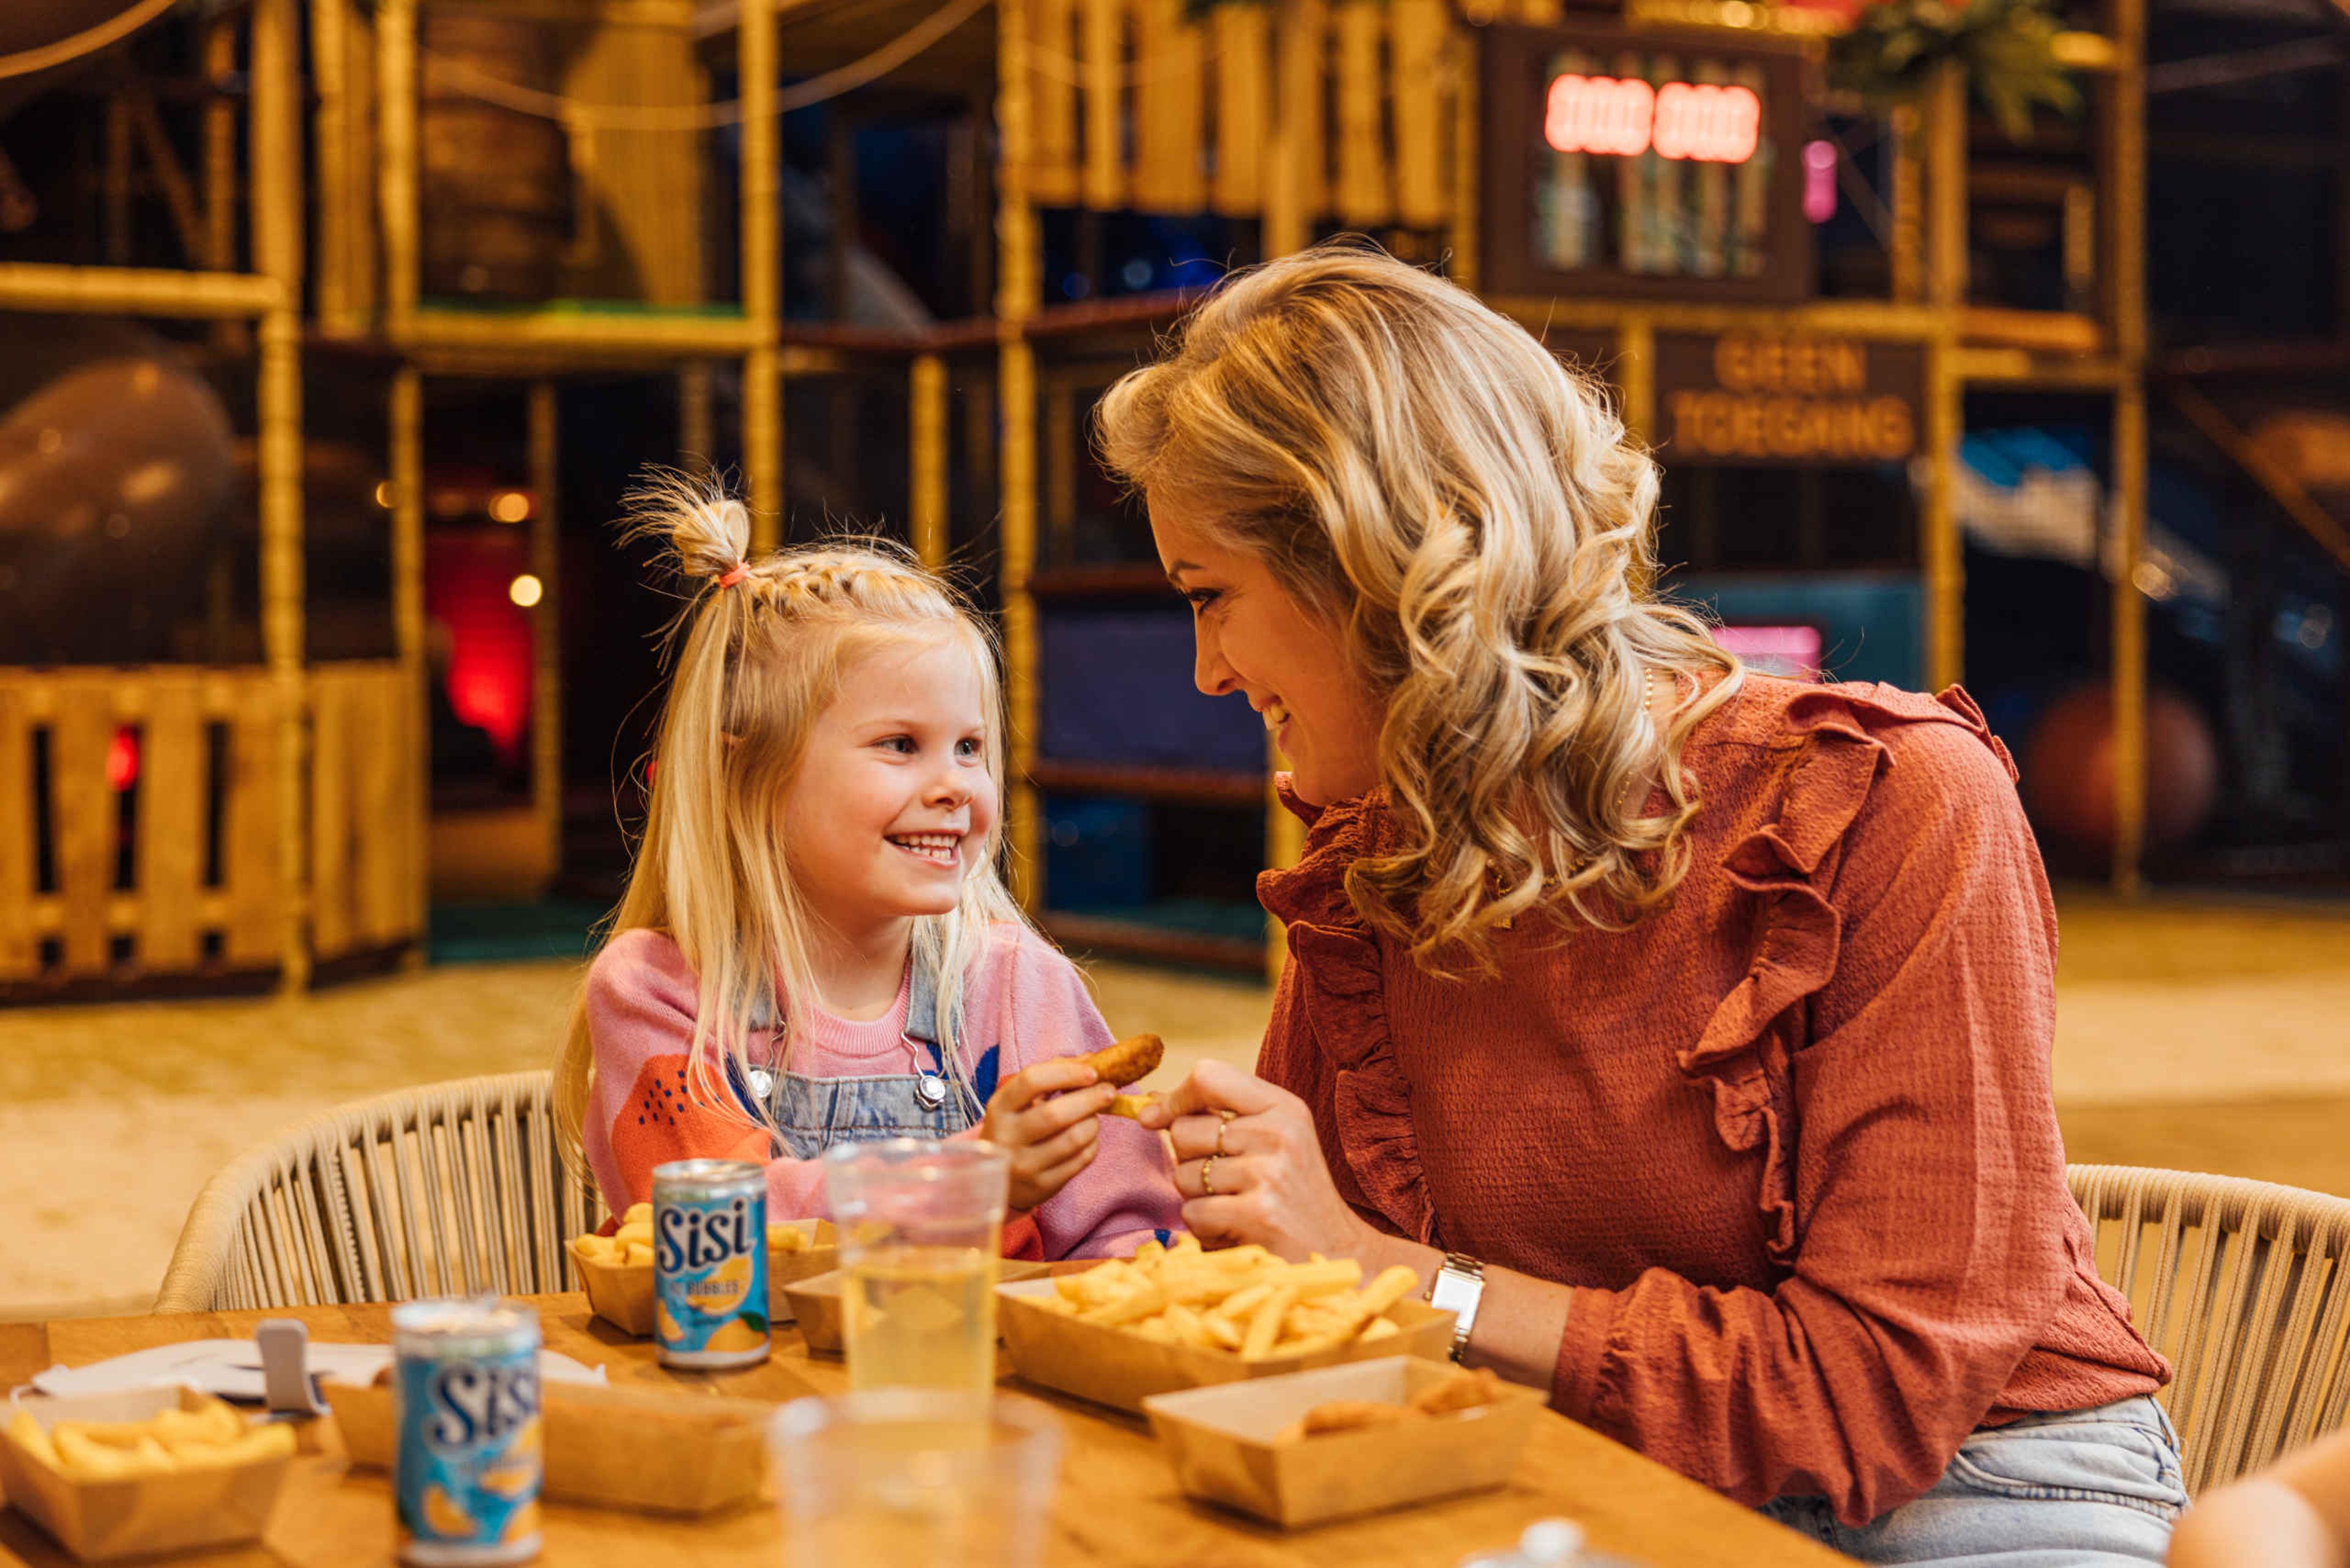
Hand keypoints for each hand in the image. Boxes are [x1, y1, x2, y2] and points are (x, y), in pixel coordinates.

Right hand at [979, 1058, 1115, 1211]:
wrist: (999, 1179)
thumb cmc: (1016, 1128)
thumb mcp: (1022, 1101)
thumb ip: (1052, 1075)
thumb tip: (1090, 1059)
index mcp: (999, 1108)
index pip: (1031, 1081)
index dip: (1065, 1072)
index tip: (1091, 1071)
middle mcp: (1007, 1137)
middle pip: (1055, 1114)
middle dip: (1089, 1099)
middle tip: (1109, 1091)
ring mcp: (1023, 1165)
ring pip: (1073, 1139)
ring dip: (1093, 1123)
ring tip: (1094, 1117)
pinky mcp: (1042, 1186)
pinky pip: (1080, 1161)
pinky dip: (1092, 1145)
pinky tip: (1089, 1138)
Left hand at [1138, 1059, 1373, 1260]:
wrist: (1337, 1253)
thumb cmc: (1294, 1195)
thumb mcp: (1272, 1140)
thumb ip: (1218, 1117)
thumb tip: (1151, 1102)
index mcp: (1283, 1107)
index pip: (1209, 1076)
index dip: (1173, 1098)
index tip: (1155, 1118)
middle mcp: (1278, 1133)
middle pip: (1184, 1131)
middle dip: (1189, 1162)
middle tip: (1227, 1183)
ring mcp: (1269, 1173)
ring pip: (1183, 1177)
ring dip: (1198, 1201)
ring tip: (1236, 1208)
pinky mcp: (1258, 1214)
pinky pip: (1193, 1214)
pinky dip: (1205, 1230)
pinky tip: (1237, 1231)